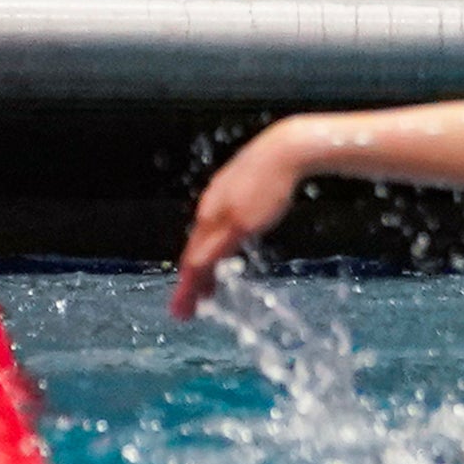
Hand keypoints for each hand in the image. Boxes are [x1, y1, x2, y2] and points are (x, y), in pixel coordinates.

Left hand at [169, 135, 303, 319]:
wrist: (283, 152)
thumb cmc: (270, 170)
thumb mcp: (249, 191)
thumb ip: (240, 207)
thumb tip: (244, 220)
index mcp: (212, 206)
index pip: (198, 244)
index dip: (194, 269)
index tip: (194, 290)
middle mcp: (210, 212)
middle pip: (192, 254)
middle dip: (186, 286)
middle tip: (180, 310)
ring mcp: (221, 218)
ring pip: (197, 259)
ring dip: (189, 288)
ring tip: (185, 310)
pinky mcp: (236, 223)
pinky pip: (212, 253)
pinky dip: (202, 272)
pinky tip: (198, 288)